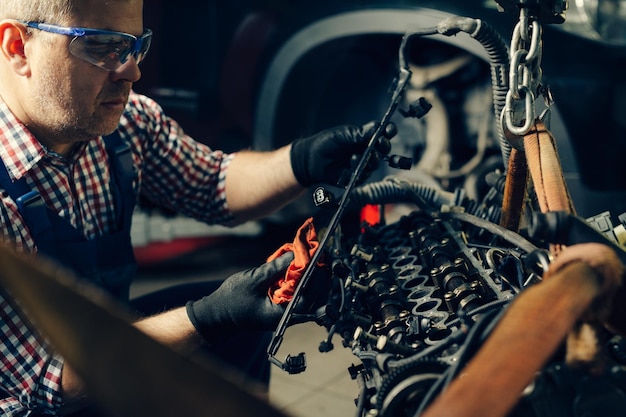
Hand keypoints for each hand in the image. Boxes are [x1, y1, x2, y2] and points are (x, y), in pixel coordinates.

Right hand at [186, 252, 329, 341]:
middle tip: (321, 254)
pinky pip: (299, 293)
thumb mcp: (253, 279)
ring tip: (315, 256)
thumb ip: (276, 268)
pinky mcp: (282, 306)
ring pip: (309, 295)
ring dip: (313, 276)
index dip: (317, 276)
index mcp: (281, 314)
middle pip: (314, 297)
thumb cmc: (231, 300)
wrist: (217, 315)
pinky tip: (302, 265)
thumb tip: (295, 254)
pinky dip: (303, 279)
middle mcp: (287, 315)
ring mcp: (286, 312)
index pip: (308, 296)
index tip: (320, 258)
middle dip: (319, 275)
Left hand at [290, 121, 395, 186]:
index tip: (390, 130)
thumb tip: (375, 128)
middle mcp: (367, 150)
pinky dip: (358, 168)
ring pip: (375, 163)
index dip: (389, 131)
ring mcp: (363, 163)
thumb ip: (358, 133)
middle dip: (384, 146)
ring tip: (357, 154)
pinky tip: (351, 162)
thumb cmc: (325, 143)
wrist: (310, 160)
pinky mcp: (357, 176)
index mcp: (365, 137)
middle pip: (383, 149)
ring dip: (371, 159)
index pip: (382, 133)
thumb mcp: (341, 135)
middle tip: (380, 143)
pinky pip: (364, 174)